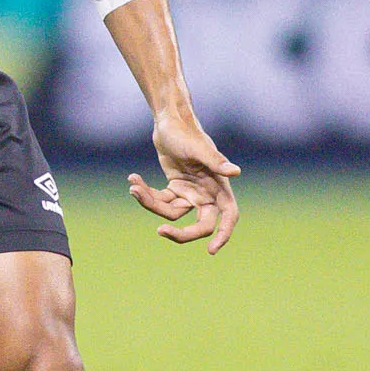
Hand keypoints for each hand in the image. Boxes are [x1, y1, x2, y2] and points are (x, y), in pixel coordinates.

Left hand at [129, 104, 240, 253]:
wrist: (168, 120)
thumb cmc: (185, 131)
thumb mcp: (198, 147)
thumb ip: (216, 162)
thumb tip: (236, 173)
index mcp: (219, 185)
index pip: (228, 215)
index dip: (223, 234)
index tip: (212, 250)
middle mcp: (207, 193)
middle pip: (200, 224)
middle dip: (181, 233)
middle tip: (160, 231)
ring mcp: (190, 192)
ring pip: (173, 214)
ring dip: (151, 203)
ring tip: (134, 186)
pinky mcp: (174, 189)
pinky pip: (160, 202)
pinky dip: (145, 194)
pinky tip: (133, 181)